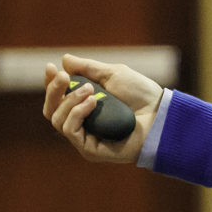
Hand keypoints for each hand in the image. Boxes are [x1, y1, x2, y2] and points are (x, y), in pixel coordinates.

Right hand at [41, 54, 161, 164]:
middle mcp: (81, 124)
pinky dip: (77, 113)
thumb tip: (65, 60)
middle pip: (51, 110)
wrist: (161, 114)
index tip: (52, 67)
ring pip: (58, 120)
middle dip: (53, 90)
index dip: (50, 84)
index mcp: (84, 107)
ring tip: (90, 91)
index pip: (57, 98)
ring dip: (69, 100)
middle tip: (65, 77)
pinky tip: (92, 103)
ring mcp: (85, 139)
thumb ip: (88, 69)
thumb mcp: (113, 75)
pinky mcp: (90, 151)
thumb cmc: (141, 95)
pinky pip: (71, 131)